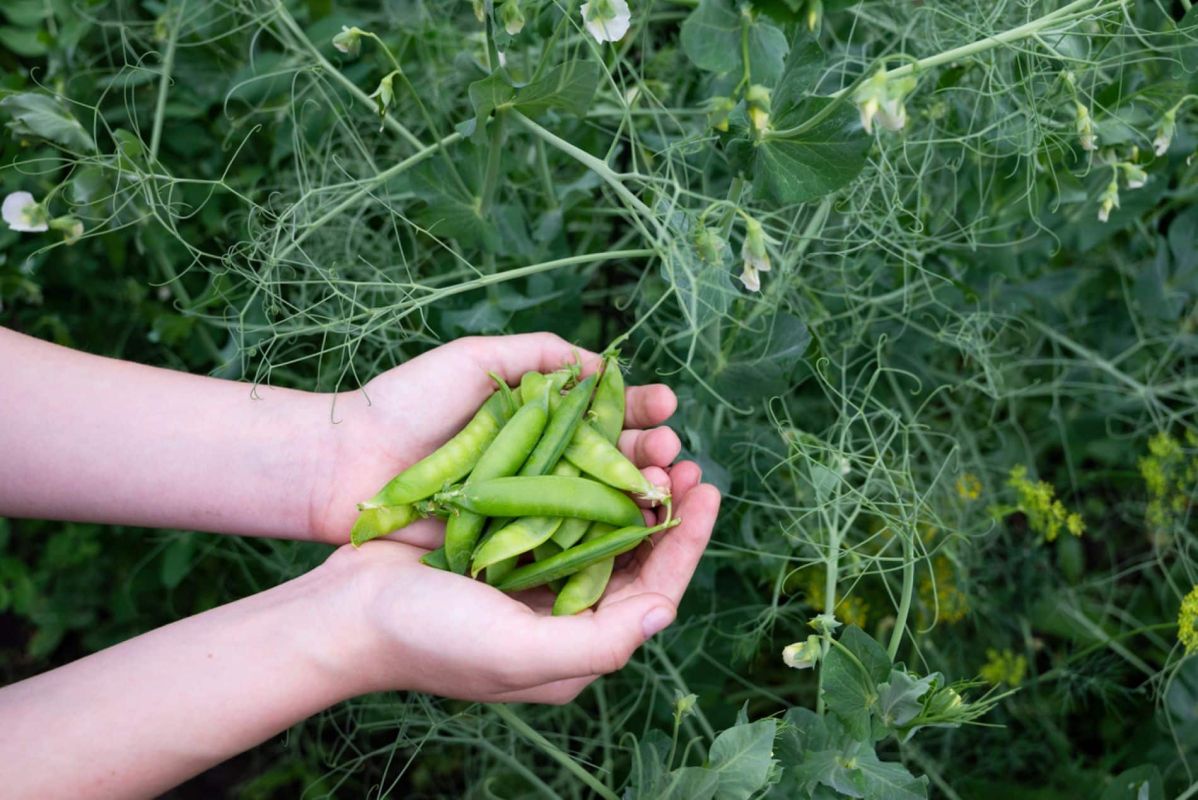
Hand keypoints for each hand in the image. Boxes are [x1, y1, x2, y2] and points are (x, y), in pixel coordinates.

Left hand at [308, 334, 681, 545]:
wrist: (344, 462)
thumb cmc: (405, 404)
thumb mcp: (475, 358)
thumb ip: (539, 354)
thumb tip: (602, 364)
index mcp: (535, 416)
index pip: (601, 412)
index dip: (637, 409)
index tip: (667, 406)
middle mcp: (538, 461)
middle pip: (609, 458)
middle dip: (648, 452)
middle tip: (672, 450)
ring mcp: (525, 505)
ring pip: (595, 500)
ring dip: (636, 493)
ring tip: (664, 484)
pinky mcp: (509, 544)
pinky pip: (563, 540)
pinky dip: (600, 534)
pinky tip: (632, 527)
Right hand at [326, 467, 719, 701]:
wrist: (342, 612)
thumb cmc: (430, 638)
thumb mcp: (521, 652)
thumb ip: (600, 639)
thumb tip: (666, 611)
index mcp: (575, 645)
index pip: (653, 592)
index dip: (687, 543)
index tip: (709, 490)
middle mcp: (560, 610)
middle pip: (631, 553)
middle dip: (663, 505)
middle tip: (684, 456)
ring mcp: (530, 573)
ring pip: (599, 521)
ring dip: (626, 481)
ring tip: (649, 439)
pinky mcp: (501, 539)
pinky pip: (557, 501)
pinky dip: (580, 471)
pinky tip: (592, 438)